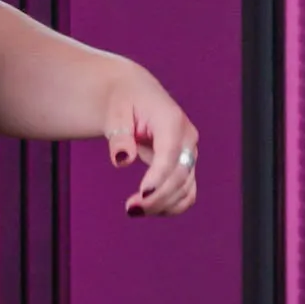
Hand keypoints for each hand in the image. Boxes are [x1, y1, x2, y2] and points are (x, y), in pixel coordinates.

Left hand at [103, 67, 200, 217]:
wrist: (134, 93)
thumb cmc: (123, 101)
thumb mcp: (115, 114)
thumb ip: (120, 137)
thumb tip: (122, 161)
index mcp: (172, 120)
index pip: (169, 154)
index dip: (158, 177)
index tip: (142, 195)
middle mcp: (187, 138)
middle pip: (179, 175)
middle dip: (157, 197)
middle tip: (130, 208)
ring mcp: (189, 153)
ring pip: (186, 188)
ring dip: (163, 204)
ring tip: (134, 210)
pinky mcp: (186, 165)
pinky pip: (187, 192)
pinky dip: (172, 204)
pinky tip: (150, 209)